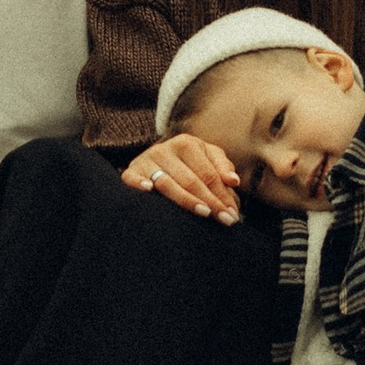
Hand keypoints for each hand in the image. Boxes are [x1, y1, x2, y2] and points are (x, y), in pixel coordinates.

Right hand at [120, 130, 242, 224]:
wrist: (155, 161)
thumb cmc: (188, 164)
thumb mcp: (207, 159)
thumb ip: (222, 167)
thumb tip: (233, 181)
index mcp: (187, 143)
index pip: (209, 174)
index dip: (223, 194)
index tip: (233, 214)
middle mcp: (165, 149)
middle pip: (191, 180)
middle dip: (211, 202)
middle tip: (226, 220)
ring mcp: (147, 160)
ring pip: (167, 183)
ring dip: (187, 200)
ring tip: (204, 213)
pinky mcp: (131, 171)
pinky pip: (132, 178)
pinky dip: (139, 183)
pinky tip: (148, 190)